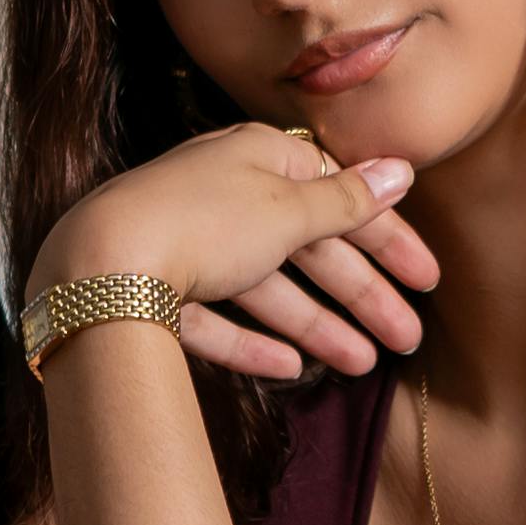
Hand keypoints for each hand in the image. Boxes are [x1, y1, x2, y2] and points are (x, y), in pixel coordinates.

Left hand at [37, 125, 426, 383]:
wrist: (97, 266)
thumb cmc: (202, 221)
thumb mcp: (288, 208)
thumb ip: (346, 200)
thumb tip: (400, 170)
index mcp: (256, 157)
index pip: (337, 194)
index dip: (386, 239)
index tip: (428, 280)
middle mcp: (222, 194)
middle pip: (306, 248)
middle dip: (362, 295)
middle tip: (409, 340)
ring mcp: (186, 245)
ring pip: (265, 288)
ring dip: (318, 325)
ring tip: (362, 365)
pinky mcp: (155, 293)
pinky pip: (215, 318)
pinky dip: (251, 341)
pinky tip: (289, 368)